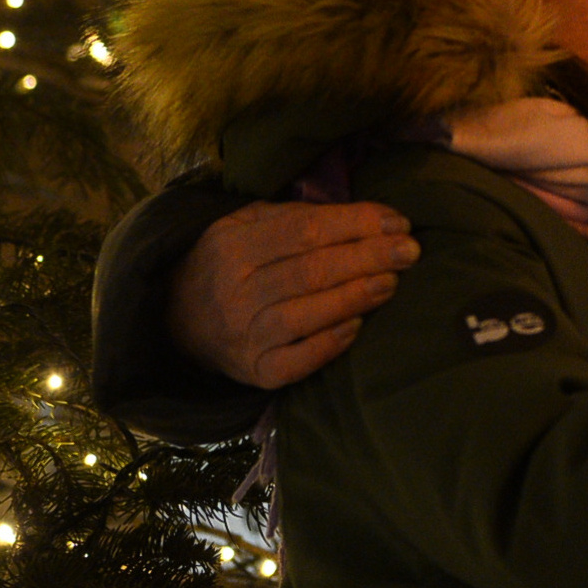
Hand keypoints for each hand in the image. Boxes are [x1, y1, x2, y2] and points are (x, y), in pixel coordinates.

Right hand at [167, 201, 417, 389]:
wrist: (177, 320)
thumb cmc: (230, 263)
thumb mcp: (244, 225)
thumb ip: (292, 216)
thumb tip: (365, 216)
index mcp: (234, 244)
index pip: (304, 229)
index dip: (355, 223)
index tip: (397, 220)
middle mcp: (235, 290)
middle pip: (312, 270)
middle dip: (368, 257)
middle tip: (410, 250)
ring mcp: (243, 334)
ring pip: (306, 314)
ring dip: (355, 296)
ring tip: (392, 282)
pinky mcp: (254, 371)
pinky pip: (297, 361)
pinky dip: (329, 344)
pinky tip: (357, 327)